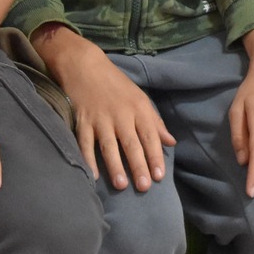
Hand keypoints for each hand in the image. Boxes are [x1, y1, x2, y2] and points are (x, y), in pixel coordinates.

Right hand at [35, 25, 174, 191]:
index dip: (155, 157)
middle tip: (144, 187)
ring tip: (121, 185)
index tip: (159, 177)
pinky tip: (92, 176)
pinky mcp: (82, 120)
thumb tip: (171, 142)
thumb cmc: (115, 84)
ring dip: (115, 166)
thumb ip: (155, 122)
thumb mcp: (140, 98)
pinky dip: (88, 159)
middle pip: (131, 144)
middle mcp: (121, 114)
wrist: (84, 66)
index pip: (150, 136)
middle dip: (138, 166)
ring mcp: (100, 118)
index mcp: (138, 108)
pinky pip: (85, 143)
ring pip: (109, 145)